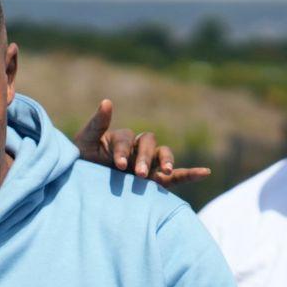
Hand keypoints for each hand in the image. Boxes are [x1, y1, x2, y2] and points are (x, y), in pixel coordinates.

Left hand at [73, 99, 210, 186]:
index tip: (119, 163)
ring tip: (165, 170)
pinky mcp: (155, 181)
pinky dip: (191, 174)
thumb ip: (97, 124)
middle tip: (136, 172)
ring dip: (166, 160)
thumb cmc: (81, 162)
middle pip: (148, 144)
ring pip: (163, 155)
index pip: (126, 139)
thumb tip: (107, 101)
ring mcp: (147, 164)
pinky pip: (177, 176)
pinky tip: (206, 172)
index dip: (123, 150)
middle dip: (144, 157)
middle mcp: (136, 149)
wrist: (82, 186)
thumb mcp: (84, 144)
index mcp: (120, 138)